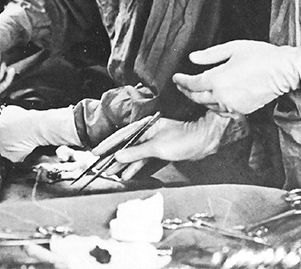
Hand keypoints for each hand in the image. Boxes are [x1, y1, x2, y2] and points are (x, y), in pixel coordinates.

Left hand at [0, 105, 79, 162]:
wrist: (35, 127)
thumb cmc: (23, 117)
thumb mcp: (8, 111)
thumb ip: (0, 118)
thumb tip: (1, 119)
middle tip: (7, 136)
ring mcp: (3, 153)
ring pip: (2, 152)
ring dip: (7, 148)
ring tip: (17, 140)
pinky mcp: (13, 159)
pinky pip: (13, 157)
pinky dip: (17, 153)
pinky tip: (22, 146)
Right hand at [94, 113, 234, 180]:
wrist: (203, 142)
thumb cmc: (184, 139)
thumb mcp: (157, 147)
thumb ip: (136, 152)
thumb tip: (118, 155)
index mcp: (145, 126)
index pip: (121, 136)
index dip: (108, 144)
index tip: (96, 152)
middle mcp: (147, 132)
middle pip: (125, 145)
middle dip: (112, 156)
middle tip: (100, 165)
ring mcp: (153, 142)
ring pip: (133, 154)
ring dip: (123, 164)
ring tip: (110, 172)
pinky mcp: (159, 151)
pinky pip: (142, 159)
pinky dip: (135, 167)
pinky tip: (127, 174)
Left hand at [173, 40, 300, 114]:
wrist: (284, 71)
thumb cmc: (261, 56)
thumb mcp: (233, 48)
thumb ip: (210, 55)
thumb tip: (193, 59)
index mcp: (218, 80)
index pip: (192, 84)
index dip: (182, 81)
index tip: (176, 78)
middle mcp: (223, 96)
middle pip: (197, 97)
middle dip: (186, 91)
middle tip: (181, 85)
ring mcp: (232, 106)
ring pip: (208, 105)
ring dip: (199, 99)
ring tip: (194, 92)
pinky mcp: (242, 110)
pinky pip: (221, 111)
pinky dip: (213, 106)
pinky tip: (212, 100)